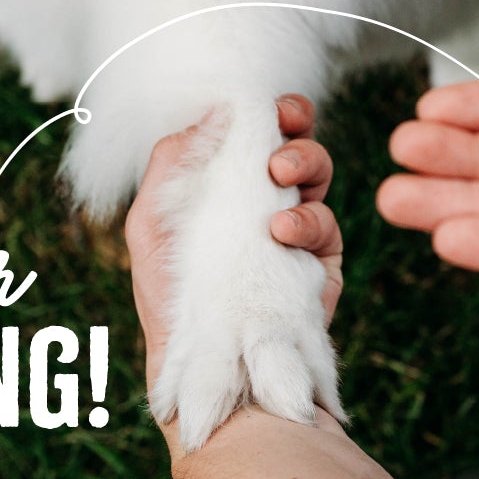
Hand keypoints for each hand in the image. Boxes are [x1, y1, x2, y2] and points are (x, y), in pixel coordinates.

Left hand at [126, 94, 342, 395]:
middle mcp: (261, 201)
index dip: (257, 109)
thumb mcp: (151, 225)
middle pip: (291, 139)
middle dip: (293, 119)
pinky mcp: (320, 263)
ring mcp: (295, 230)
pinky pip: (327, 223)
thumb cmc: (170, 303)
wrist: (210, 379)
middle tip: (284, 120)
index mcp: (222, 187)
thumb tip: (209, 112)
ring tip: (280, 170)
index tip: (257, 99)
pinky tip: (283, 230)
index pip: (248, 132)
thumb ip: (172, 165)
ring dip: (303, 157)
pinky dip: (308, 217)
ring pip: (316, 171)